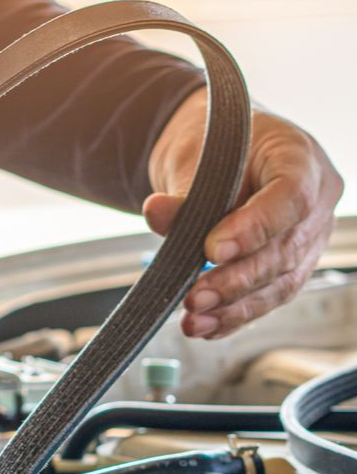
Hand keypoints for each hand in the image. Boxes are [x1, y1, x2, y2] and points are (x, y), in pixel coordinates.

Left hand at [144, 87, 342, 339]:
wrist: (223, 154)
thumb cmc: (217, 146)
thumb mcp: (196, 157)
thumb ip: (183, 191)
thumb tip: (156, 213)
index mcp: (301, 158)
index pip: (290, 197)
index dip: (254, 228)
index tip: (212, 250)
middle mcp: (317, 201)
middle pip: (285, 249)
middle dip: (237, 280)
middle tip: (194, 297)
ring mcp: (311, 237)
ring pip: (281, 281)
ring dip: (235, 306)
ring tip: (194, 320)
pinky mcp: (294, 266)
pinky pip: (270, 296)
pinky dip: (236, 315)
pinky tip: (207, 327)